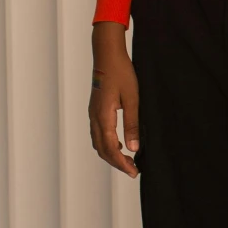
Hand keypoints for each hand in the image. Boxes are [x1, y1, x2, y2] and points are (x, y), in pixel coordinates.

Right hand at [90, 21, 140, 175]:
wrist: (107, 55)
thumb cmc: (122, 73)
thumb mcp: (132, 98)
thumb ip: (132, 123)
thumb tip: (134, 148)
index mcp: (103, 116)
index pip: (111, 148)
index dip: (121, 163)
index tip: (134, 172)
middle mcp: (95, 118)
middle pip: (102, 149)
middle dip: (117, 162)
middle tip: (133, 170)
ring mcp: (93, 114)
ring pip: (98, 143)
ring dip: (111, 154)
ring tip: (128, 160)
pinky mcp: (95, 110)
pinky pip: (98, 134)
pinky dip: (107, 144)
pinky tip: (120, 144)